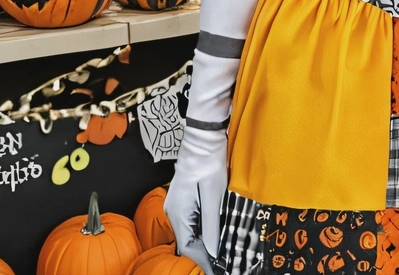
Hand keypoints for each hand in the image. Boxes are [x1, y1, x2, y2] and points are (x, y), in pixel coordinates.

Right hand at [165, 124, 228, 274]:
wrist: (203, 137)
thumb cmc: (209, 162)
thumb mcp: (214, 195)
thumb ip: (212, 225)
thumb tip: (213, 252)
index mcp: (178, 213)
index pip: (189, 247)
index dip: (204, 261)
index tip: (219, 269)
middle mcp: (174, 211)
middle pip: (188, 242)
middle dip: (205, 254)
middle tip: (224, 263)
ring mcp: (177, 205)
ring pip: (190, 233)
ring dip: (205, 243)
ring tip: (223, 252)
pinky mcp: (184, 199)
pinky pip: (192, 222)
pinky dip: (204, 230)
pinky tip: (216, 232)